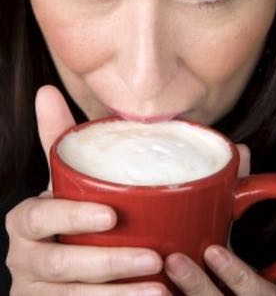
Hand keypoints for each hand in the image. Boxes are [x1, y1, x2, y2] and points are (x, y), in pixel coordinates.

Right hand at [6, 85, 166, 294]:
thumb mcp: (63, 180)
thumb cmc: (67, 215)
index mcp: (27, 219)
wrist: (58, 269)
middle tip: (153, 257)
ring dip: (118, 295)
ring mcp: (36, 291)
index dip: (73, 216)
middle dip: (108, 263)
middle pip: (60, 264)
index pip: (41, 216)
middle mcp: (25, 257)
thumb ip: (58, 139)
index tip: (112, 216)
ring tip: (160, 288)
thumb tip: (45, 89)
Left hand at [164, 144, 275, 295]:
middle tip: (174, 259)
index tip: (214, 250)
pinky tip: (136, 290)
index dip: (238, 275)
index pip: (257, 292)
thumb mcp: (234, 233)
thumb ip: (242, 195)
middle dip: (198, 286)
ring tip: (156, 270)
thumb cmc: (220, 266)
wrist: (214, 295)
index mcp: (255, 293)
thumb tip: (241, 150)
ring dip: (180, 292)